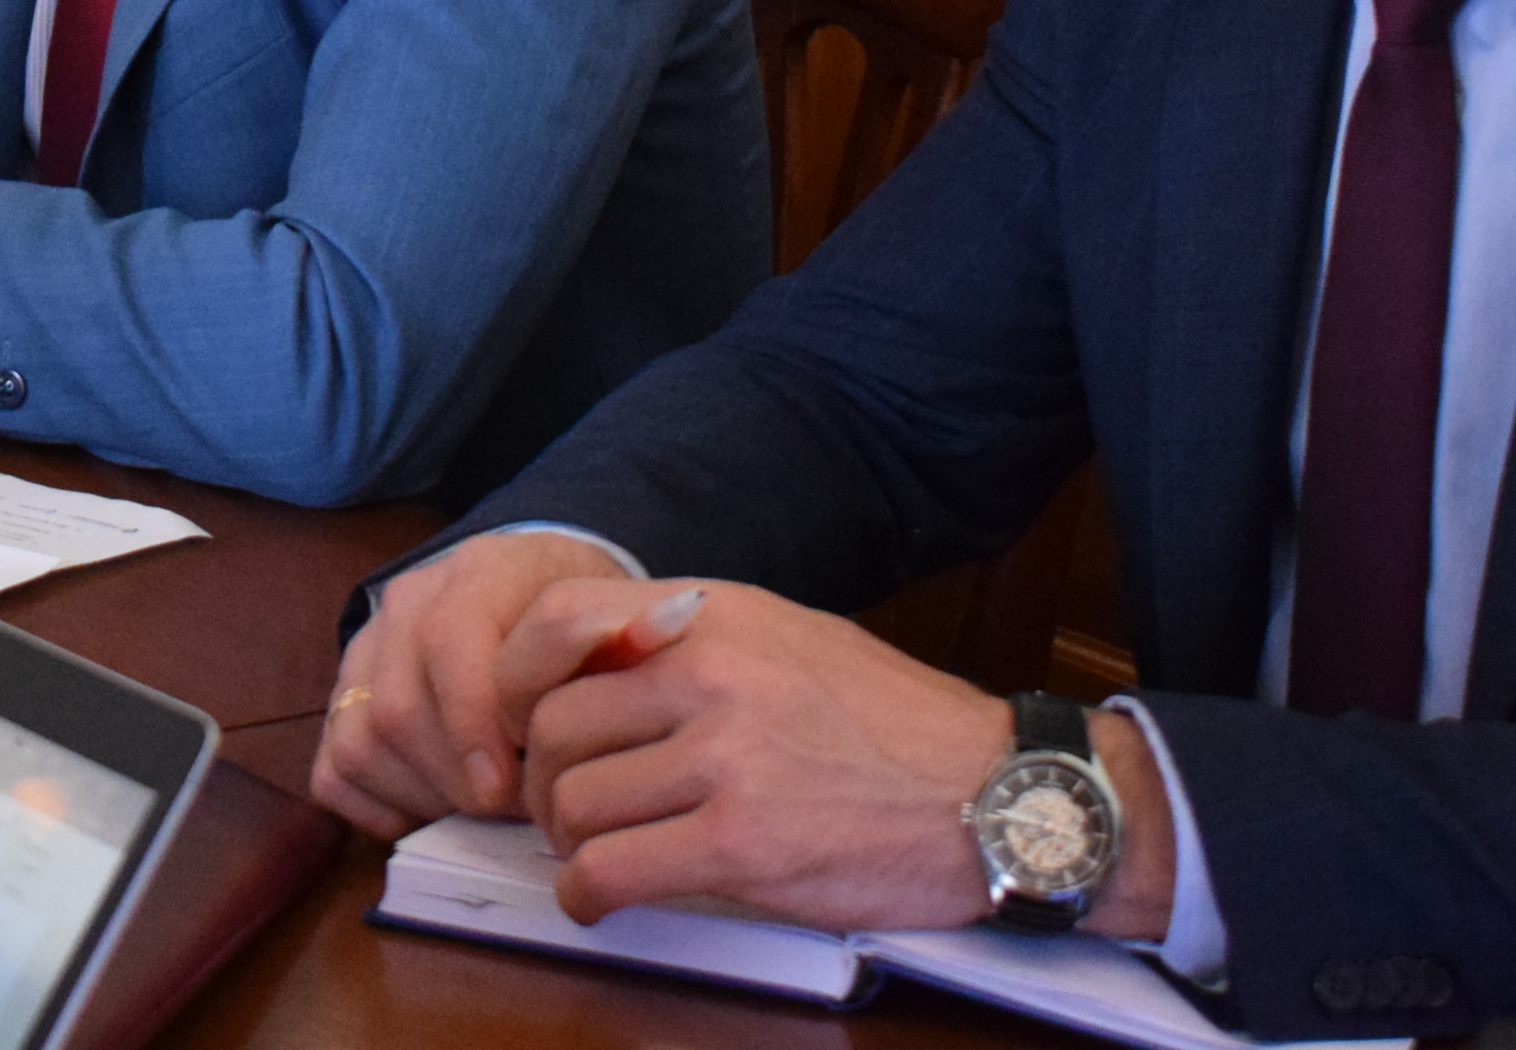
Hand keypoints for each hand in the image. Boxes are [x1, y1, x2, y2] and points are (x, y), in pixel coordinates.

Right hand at [311, 526, 637, 833]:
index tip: (508, 787)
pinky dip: (379, 806)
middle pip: (399, 710)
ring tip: (481, 807)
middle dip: (455, 779)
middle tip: (509, 809)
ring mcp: (366, 652)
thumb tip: (660, 626)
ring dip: (424, 795)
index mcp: (476, 575)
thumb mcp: (617, 613)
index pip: (448, 646)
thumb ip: (633, 624)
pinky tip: (435, 808)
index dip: (472, 726)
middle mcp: (407, 604)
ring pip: (362, 742)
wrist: (535, 599)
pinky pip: (334, 769)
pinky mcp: (345, 701)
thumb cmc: (579, 623)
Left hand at [498, 571, 1121, 933]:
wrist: (996, 795)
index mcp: (716, 616)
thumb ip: (696, 642)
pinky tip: (602, 898)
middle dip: (543, 778)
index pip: (561, 622)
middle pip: (553, 726)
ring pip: (574, 803)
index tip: (524, 723)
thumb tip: (601, 664)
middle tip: (567, 807)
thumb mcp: (791, 637)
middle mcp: (711, 675)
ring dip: (568, 841)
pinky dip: (587, 893)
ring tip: (596, 852)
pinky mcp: (741, 844)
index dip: (519, 680)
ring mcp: (726, 760)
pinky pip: (611, 870)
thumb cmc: (896, 724)